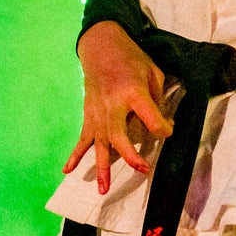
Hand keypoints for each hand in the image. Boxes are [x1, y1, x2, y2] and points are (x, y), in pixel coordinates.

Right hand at [64, 21, 172, 194]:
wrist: (101, 46)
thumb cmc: (131, 59)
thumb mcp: (153, 72)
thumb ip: (158, 99)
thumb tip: (163, 124)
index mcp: (133, 92)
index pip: (152, 119)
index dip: (164, 129)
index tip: (169, 129)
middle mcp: (112, 105)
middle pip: (119, 136)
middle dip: (130, 155)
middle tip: (143, 169)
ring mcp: (97, 112)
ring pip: (99, 143)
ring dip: (101, 167)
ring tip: (103, 190)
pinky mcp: (88, 115)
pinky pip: (82, 138)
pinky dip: (74, 155)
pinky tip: (67, 170)